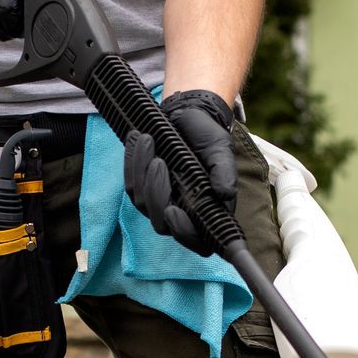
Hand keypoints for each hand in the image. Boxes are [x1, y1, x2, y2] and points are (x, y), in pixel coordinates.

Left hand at [124, 89, 237, 246]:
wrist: (190, 116)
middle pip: (161, 224)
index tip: (172, 210)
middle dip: (156, 193)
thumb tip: (225, 195)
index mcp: (207, 211)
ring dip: (142, 172)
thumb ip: (224, 173)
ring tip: (148, 141)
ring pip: (142, 204)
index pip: (197, 241)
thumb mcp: (220, 150)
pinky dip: (131, 164)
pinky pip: (131, 186)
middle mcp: (184, 213)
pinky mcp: (144, 189)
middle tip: (159, 161)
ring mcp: (161, 203)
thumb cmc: (208, 137)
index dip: (184, 233)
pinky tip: (136, 141)